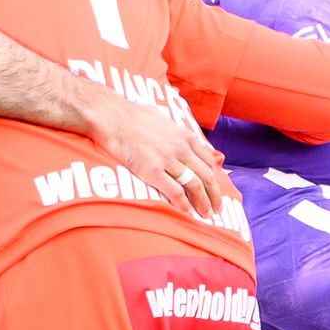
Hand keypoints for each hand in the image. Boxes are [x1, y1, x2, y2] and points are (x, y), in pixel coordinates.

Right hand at [71, 80, 233, 223]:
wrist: (112, 117)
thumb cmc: (133, 115)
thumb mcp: (163, 119)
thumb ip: (175, 131)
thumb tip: (179, 136)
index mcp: (185, 136)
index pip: (209, 161)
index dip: (215, 179)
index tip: (216, 190)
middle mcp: (181, 148)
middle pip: (206, 176)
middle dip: (214, 195)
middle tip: (217, 209)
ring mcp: (167, 159)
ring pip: (194, 185)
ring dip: (203, 202)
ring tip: (206, 214)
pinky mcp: (152, 170)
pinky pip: (174, 191)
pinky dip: (183, 204)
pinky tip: (187, 212)